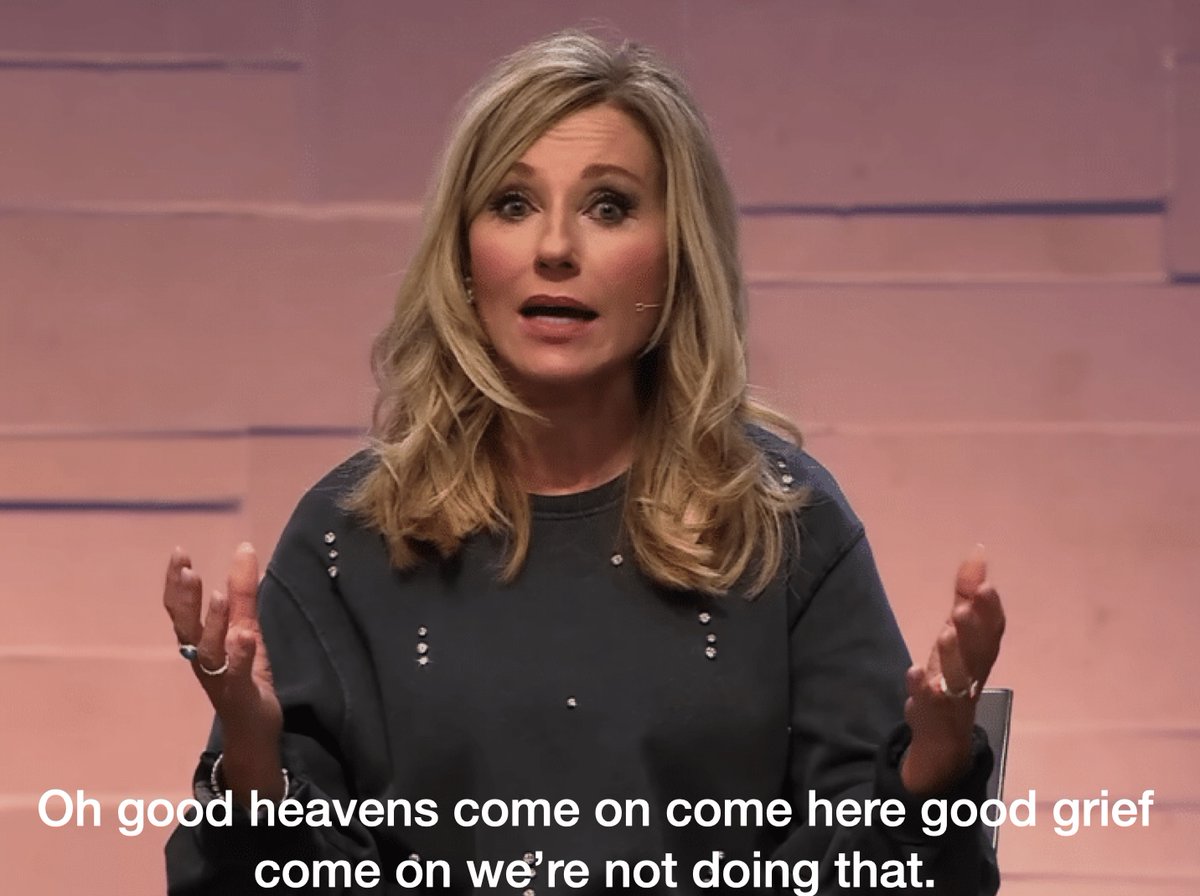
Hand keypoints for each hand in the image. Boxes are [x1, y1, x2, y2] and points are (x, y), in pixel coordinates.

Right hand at [163, 543, 284, 802]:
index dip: (176, 583)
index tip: (179, 553)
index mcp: (200, 642)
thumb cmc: (244, 673)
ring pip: (209, 652)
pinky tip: (244, 636)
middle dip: (184, 600)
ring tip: (219, 597)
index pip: (180, 610)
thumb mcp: (246, 626)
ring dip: (213, 624)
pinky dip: (239, 655)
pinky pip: (237, 675)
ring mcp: (219, 678)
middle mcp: (202, 660)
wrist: (254, 728)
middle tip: (186, 571)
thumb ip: (243, 591)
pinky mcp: (240, 694)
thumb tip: (243, 547)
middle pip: (187, 629)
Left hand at [901, 544, 1005, 794]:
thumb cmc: (953, 673)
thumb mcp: (959, 634)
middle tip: (964, 606)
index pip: (992, 632)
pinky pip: (927, 704)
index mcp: (980, 655)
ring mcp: (952, 697)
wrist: (943, 736)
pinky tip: (913, 674)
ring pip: (956, 678)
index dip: (990, 610)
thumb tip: (978, 552)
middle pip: (977, 653)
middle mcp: (971, 675)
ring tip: (945, 633)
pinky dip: (920, 689)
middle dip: (973, 630)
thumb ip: (967, 594)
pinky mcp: (930, 714)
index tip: (984, 585)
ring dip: (952, 657)